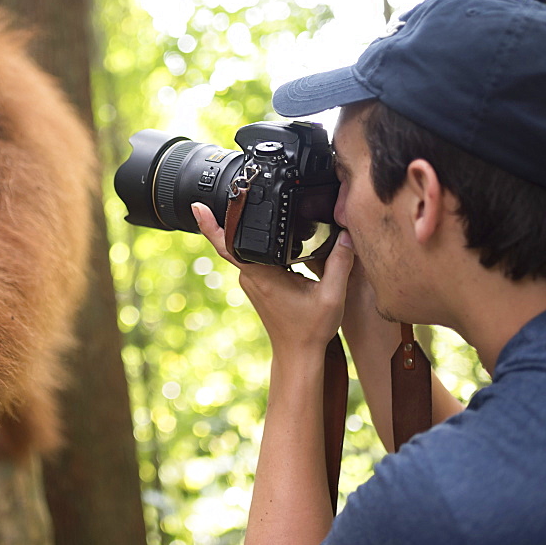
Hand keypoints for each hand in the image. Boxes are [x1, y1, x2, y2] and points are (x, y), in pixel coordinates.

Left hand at [192, 203, 354, 367]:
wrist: (298, 354)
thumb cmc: (310, 330)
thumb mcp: (332, 296)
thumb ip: (340, 263)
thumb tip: (347, 234)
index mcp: (262, 275)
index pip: (228, 246)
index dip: (211, 226)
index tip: (198, 207)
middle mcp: (251, 276)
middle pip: (233, 241)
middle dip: (230, 216)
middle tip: (232, 191)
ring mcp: (251, 281)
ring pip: (243, 249)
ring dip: (244, 229)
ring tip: (247, 202)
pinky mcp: (257, 284)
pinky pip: (251, 257)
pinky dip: (255, 243)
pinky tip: (267, 231)